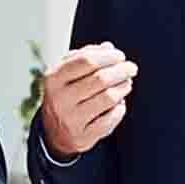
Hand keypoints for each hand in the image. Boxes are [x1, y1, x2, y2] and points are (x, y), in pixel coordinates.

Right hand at [40, 42, 138, 157]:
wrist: (53, 132)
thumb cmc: (65, 96)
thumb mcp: (66, 74)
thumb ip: (85, 57)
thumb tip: (108, 47)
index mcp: (53, 78)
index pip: (85, 61)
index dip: (108, 56)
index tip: (120, 56)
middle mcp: (60, 99)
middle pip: (100, 79)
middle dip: (121, 70)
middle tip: (131, 68)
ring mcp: (71, 119)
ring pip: (108, 98)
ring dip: (123, 87)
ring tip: (127, 83)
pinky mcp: (83, 136)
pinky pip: (110, 118)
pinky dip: (120, 109)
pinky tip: (119, 104)